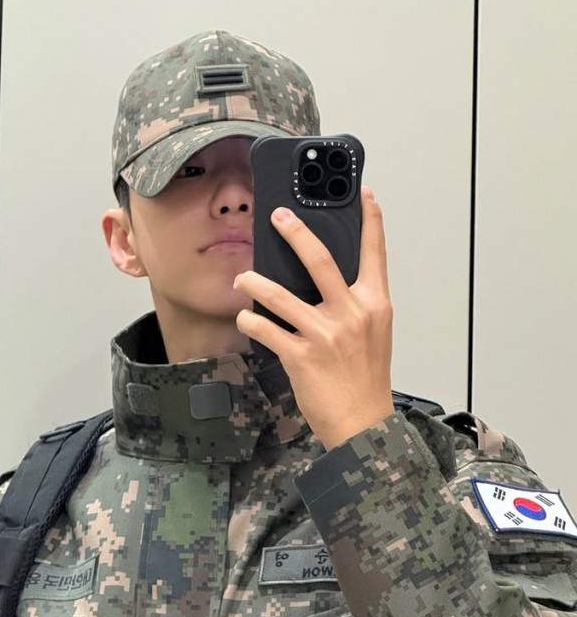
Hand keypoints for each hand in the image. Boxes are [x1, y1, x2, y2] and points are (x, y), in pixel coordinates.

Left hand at [233, 186, 393, 449]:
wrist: (363, 423)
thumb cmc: (367, 378)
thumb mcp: (374, 333)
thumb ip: (356, 303)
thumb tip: (328, 278)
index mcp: (374, 304)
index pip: (375, 253)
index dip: (370, 221)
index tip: (363, 194)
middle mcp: (352, 313)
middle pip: (320, 260)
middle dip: (295, 232)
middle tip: (278, 215)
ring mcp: (325, 334)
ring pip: (279, 294)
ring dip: (254, 281)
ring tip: (242, 276)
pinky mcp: (301, 355)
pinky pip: (265, 328)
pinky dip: (250, 321)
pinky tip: (246, 319)